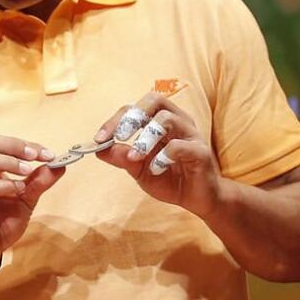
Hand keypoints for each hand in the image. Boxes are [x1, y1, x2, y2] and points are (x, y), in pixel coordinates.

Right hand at [0, 134, 64, 268]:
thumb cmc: (1, 221)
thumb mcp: (26, 199)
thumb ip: (40, 181)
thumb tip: (59, 165)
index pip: (0, 143)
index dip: (24, 144)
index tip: (47, 153)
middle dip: (13, 145)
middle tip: (35, 155)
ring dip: (8, 161)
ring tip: (27, 171)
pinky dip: (4, 185)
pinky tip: (18, 189)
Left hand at [94, 93, 224, 219]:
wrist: (197, 200)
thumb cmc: (169, 179)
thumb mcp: (138, 170)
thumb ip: (121, 158)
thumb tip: (98, 150)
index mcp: (160, 121)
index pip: (136, 107)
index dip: (116, 119)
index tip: (99, 138)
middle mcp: (177, 121)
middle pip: (155, 100)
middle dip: (133, 116)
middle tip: (120, 136)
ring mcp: (190, 134)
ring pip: (167, 119)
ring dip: (146, 137)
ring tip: (135, 157)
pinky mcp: (200, 152)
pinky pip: (179, 146)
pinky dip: (162, 157)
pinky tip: (156, 170)